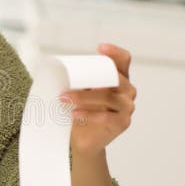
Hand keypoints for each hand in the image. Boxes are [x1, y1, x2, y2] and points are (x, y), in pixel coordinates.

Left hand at [61, 43, 136, 157]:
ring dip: (84, 98)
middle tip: (64, 88)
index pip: (123, 60)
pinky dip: (89, 114)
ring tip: (64, 99)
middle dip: (89, 81)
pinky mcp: (123, 122)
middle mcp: (127, 90)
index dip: (115, 52)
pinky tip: (74, 114)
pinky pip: (107, 116)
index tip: (100, 48)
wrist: (83, 137)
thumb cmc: (81, 108)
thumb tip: (57, 68)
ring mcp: (127, 106)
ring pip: (108, 97)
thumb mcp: (79, 90)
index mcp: (119, 77)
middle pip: (114, 79)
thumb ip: (77, 78)